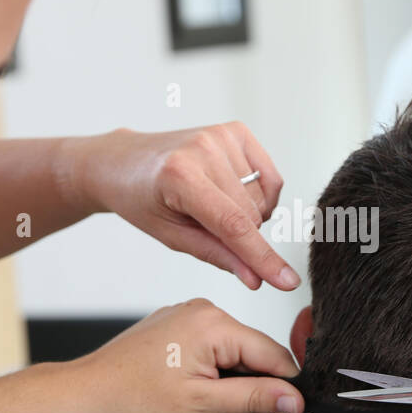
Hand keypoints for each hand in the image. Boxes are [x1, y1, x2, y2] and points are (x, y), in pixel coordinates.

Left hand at [61, 298, 311, 412]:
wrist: (82, 394)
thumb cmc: (129, 397)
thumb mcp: (201, 403)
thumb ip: (254, 398)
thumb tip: (295, 398)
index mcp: (214, 322)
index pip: (273, 355)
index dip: (289, 392)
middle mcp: (204, 312)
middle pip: (254, 360)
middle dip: (248, 401)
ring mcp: (189, 320)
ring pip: (233, 363)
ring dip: (228, 399)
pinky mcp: (178, 331)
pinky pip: (212, 358)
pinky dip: (211, 387)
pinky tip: (195, 410)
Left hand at [65, 124, 299, 289]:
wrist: (124, 162)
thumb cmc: (142, 200)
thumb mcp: (171, 236)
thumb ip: (216, 255)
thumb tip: (256, 278)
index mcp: (180, 176)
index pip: (233, 225)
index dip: (263, 258)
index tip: (287, 282)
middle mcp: (204, 148)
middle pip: (252, 216)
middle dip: (240, 235)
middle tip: (205, 226)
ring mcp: (222, 135)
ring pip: (264, 201)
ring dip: (248, 215)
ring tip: (212, 206)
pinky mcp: (236, 130)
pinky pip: (271, 178)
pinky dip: (259, 196)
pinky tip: (232, 194)